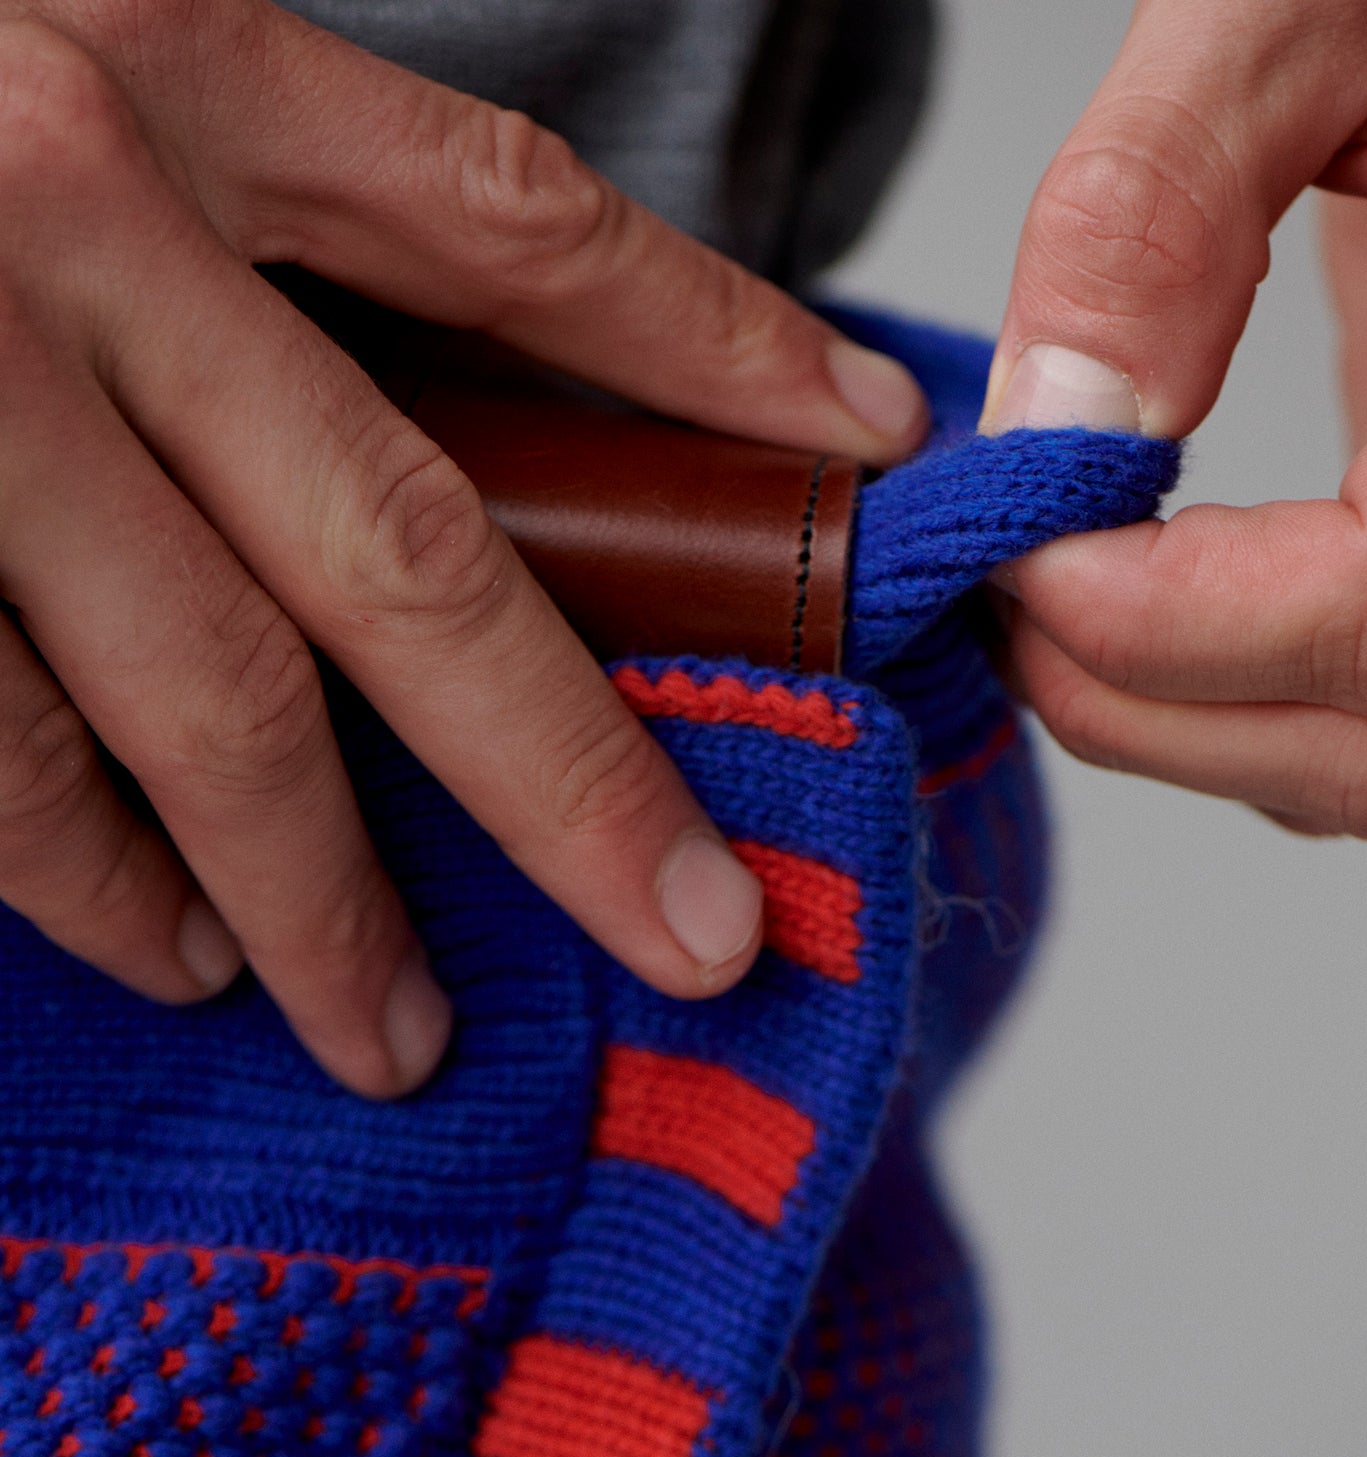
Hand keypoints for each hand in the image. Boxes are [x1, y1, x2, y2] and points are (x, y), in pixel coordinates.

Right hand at [0, 0, 926, 1096]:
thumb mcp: (73, 61)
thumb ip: (262, 223)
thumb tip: (473, 426)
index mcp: (167, 65)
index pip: (521, 232)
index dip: (714, 348)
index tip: (860, 457)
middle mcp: (61, 211)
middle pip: (407, 549)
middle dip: (568, 774)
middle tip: (696, 936)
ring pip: (192, 697)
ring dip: (317, 892)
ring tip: (399, 1024)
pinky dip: (86, 879)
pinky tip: (174, 954)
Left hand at [979, 0, 1366, 846]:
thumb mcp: (1328, 2)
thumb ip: (1164, 205)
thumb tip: (1052, 417)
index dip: (1172, 621)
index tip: (1018, 558)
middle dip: (1159, 707)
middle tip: (1008, 612)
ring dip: (1208, 725)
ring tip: (1061, 614)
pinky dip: (1278, 693)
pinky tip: (1176, 600)